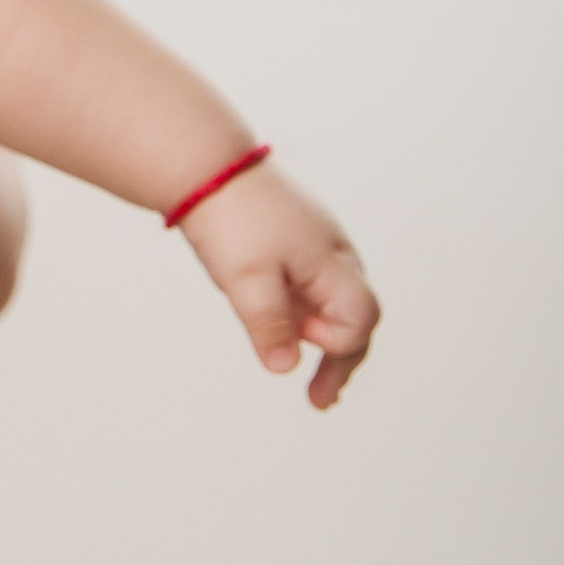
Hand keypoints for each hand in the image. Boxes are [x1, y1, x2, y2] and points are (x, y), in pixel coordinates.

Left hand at [179, 163, 379, 409]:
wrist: (204, 164)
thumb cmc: (230, 219)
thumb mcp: (246, 279)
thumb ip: (269, 325)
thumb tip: (285, 368)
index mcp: (334, 261)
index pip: (359, 321)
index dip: (336, 347)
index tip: (301, 349)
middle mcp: (335, 252)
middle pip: (355, 315)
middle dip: (341, 359)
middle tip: (320, 400)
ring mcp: (316, 243)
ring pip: (334, 300)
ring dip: (325, 338)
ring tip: (317, 383)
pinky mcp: (294, 238)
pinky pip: (312, 284)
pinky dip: (306, 313)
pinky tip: (288, 331)